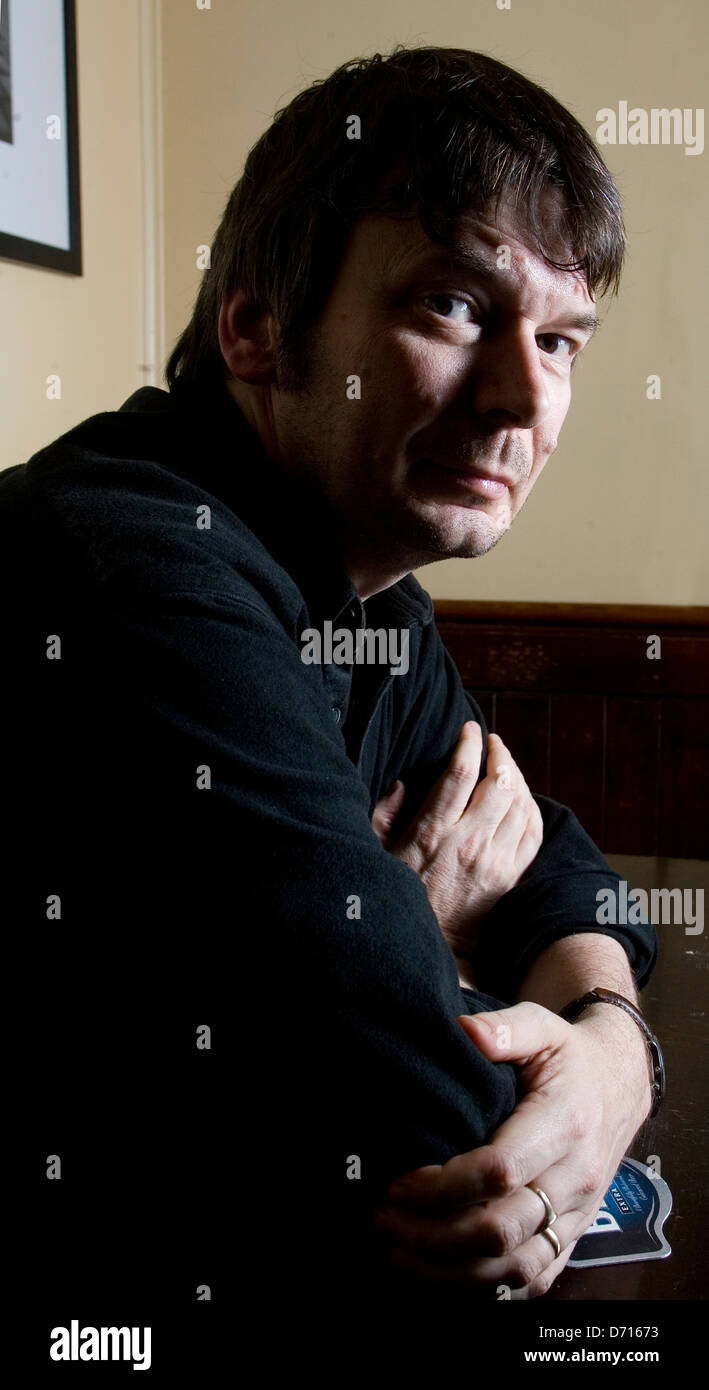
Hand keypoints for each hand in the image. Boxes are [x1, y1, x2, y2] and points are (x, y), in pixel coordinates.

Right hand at [371, 722, 542, 957]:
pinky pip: (534, 832)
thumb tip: (403, 784)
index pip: (460, 773)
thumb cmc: (400, 895)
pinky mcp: (511, 878)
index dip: (469, 742)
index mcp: (432, 832)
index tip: (469, 729)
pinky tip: (522, 797)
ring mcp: (494, 861)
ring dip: (518, 777)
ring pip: (522, 803)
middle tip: (493, 743)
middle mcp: (468, 843)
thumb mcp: (378, 852)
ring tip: (507, 766)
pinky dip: (532, 808)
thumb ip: (385, 814)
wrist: (431, 946)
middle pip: (500, 782)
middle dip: (500, 754)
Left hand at [373, 999, 651, 1296]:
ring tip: (401, 1253)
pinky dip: (488, 1287)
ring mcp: (578, 1211)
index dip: (443, 1185)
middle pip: (501, 1228)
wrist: (620, 1083)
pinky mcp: (576, 1233)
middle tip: (386, 1220)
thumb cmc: (570, 1056)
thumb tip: (464, 1030)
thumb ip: (504, 1028)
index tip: (398, 1183)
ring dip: (453, 1270)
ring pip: (516, 1265)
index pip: (499, 1170)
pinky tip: (444, 1274)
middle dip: (434, 1233)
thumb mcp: (542, 1025)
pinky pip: (536, 1279)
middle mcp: (575, 1175)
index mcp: (564, 1122)